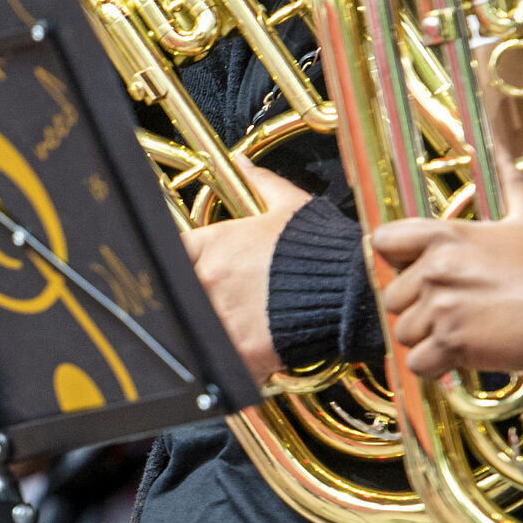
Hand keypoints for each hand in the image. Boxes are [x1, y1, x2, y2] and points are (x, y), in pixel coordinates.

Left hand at [182, 159, 309, 383]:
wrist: (348, 287)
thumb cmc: (318, 248)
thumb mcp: (289, 206)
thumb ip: (260, 183)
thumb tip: (244, 163)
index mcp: (215, 245)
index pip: (174, 250)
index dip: (181, 259)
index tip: (192, 265)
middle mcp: (209, 280)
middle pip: (179, 291)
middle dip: (196, 295)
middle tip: (222, 299)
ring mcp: (221, 318)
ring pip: (197, 326)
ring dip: (211, 326)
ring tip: (238, 326)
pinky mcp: (239, 351)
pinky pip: (222, 359)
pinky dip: (231, 357)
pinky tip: (250, 350)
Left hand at [371, 152, 522, 380]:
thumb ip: (510, 182)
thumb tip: (506, 149)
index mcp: (445, 236)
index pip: (383, 242)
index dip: (395, 260)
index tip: (415, 271)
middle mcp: (435, 270)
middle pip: (393, 296)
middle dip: (416, 308)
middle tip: (449, 311)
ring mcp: (442, 309)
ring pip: (403, 332)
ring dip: (425, 338)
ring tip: (459, 332)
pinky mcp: (453, 344)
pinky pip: (417, 363)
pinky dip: (433, 365)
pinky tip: (456, 357)